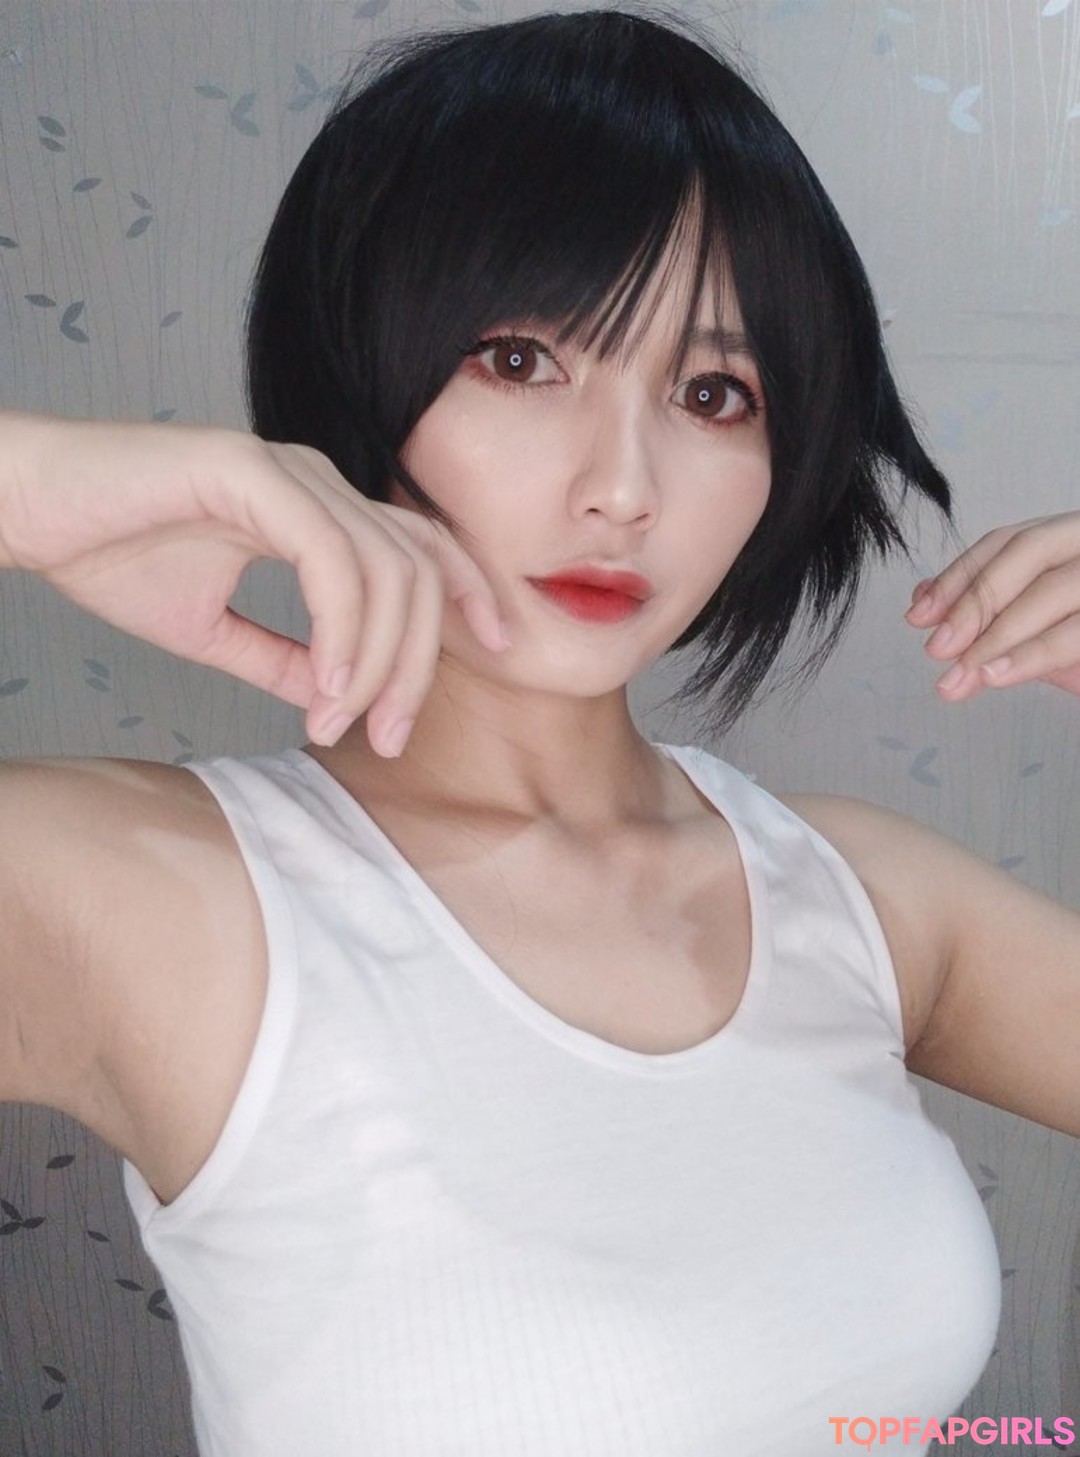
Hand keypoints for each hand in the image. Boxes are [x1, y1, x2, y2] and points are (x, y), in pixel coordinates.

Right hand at [0, 413, 508, 753]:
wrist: (29, 510)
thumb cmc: (110, 554)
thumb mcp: (213, 630)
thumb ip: (280, 659)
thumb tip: (334, 698)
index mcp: (319, 509)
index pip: (424, 548)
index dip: (471, 597)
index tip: (497, 656)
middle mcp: (317, 482)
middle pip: (419, 573)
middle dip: (418, 666)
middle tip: (388, 739)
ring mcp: (289, 472)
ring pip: (386, 571)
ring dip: (377, 662)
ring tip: (345, 723)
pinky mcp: (250, 472)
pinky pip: (331, 559)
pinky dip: (339, 630)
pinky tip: (322, 686)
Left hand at [905, 512, 1079, 699]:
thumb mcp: (1037, 626)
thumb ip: (989, 611)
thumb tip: (922, 603)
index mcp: (1072, 536)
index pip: (1008, 541)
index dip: (959, 575)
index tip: (917, 616)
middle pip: (1029, 553)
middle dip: (975, 601)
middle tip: (935, 650)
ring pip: (1054, 590)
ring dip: (999, 636)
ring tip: (961, 677)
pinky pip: (1077, 632)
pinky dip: (1034, 653)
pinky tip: (999, 675)